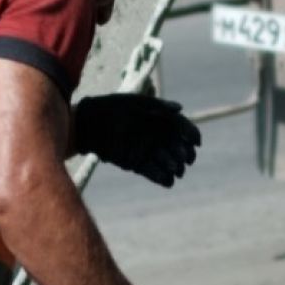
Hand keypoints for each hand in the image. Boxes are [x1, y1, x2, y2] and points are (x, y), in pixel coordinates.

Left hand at [70, 93, 200, 187]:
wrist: (88, 123)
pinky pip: (151, 172)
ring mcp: (146, 151)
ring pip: (166, 161)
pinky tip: (168, 181)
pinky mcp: (135, 164)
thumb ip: (157, 106)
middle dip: (184, 154)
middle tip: (186, 159)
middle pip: (176, 147)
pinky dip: (160, 177)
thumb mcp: (135, 103)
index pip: (181, 128)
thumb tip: (180, 108)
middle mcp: (155, 136)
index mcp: (158, 119)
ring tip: (177, 171)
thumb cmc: (112, 108)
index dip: (191, 135)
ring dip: (174, 167)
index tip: (196, 142)